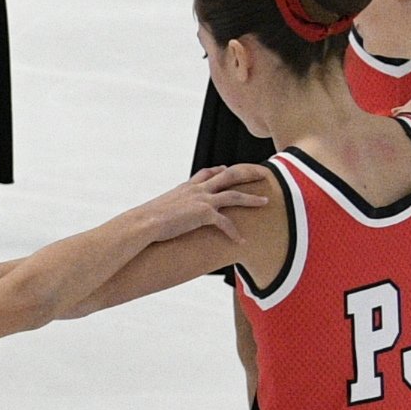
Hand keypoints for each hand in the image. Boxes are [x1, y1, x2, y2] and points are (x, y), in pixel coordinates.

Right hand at [133, 164, 282, 245]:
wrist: (144, 223)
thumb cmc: (145, 220)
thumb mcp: (157, 209)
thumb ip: (165, 209)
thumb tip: (157, 217)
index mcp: (186, 187)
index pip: (207, 173)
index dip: (219, 170)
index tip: (227, 168)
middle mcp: (197, 190)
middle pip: (228, 175)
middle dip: (247, 173)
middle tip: (262, 172)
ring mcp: (202, 200)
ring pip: (234, 195)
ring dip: (252, 198)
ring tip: (266, 201)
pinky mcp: (204, 214)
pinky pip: (226, 223)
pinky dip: (234, 233)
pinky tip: (241, 242)